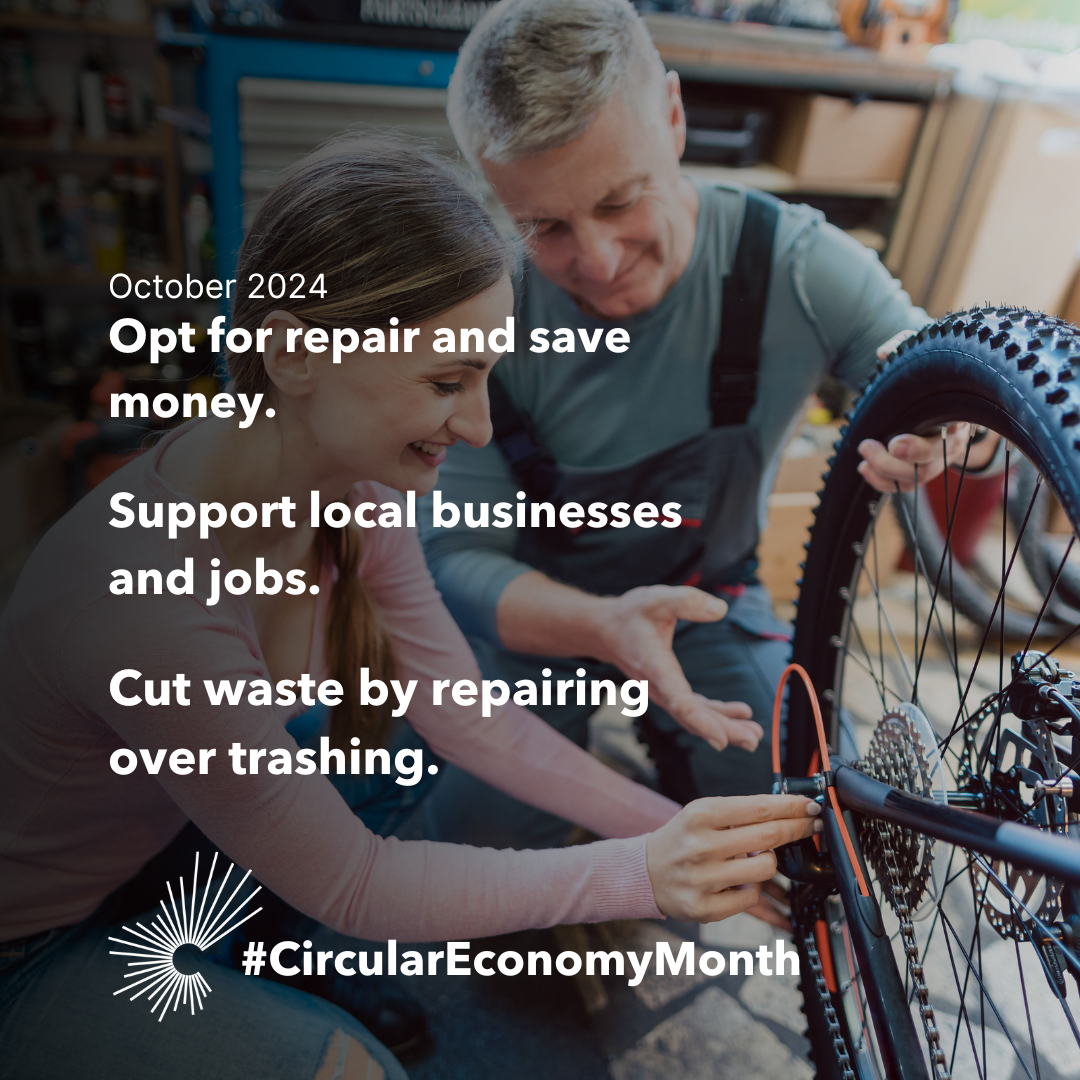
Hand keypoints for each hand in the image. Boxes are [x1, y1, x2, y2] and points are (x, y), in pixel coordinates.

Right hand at [590, 585, 762, 752]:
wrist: (606, 630)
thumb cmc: (630, 614)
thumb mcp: (656, 598)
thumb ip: (687, 601)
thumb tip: (720, 610)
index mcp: (655, 666)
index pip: (679, 700)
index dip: (700, 721)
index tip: (721, 740)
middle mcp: (658, 686)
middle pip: (691, 716)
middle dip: (722, 730)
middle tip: (753, 740)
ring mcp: (662, 691)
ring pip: (693, 716)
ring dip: (723, 727)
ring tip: (753, 736)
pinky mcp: (669, 690)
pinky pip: (692, 708)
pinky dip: (714, 715)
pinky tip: (738, 714)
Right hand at [645, 794, 821, 922]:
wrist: (646, 872)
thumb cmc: (682, 839)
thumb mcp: (702, 813)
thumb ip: (741, 814)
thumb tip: (791, 812)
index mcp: (701, 814)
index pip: (759, 807)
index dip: (792, 806)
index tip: (811, 805)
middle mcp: (701, 845)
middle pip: (769, 836)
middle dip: (799, 828)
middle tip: (812, 824)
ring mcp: (702, 878)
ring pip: (765, 869)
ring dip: (771, 863)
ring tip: (756, 859)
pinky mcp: (704, 907)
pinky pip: (751, 897)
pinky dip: (752, 890)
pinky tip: (739, 884)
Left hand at [857, 330, 998, 491]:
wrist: (944, 386)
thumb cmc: (932, 370)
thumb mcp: (924, 352)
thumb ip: (905, 346)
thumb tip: (883, 352)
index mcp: (958, 415)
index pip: (945, 438)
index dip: (919, 447)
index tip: (894, 442)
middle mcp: (953, 441)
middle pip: (929, 465)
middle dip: (893, 463)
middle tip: (866, 446)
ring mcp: (940, 458)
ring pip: (916, 479)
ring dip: (884, 473)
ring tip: (862, 458)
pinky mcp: (924, 467)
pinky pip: (906, 486)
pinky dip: (883, 483)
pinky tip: (864, 469)